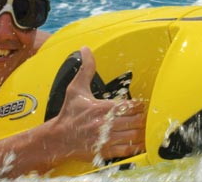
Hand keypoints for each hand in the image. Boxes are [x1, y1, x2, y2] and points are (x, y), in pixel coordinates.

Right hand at [47, 46, 145, 161]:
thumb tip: (85, 49)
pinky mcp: (106, 152)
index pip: (132, 106)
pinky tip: (138, 142)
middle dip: (143, 118)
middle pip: (137, 121)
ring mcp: (107, 140)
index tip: (139, 105)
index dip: (139, 105)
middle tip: (144, 116)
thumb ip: (86, 69)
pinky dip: (136, 146)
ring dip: (142, 132)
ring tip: (144, 128)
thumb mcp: (76, 89)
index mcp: (103, 108)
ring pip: (135, 136)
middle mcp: (107, 125)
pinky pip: (128, 151)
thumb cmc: (68, 114)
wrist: (57, 138)